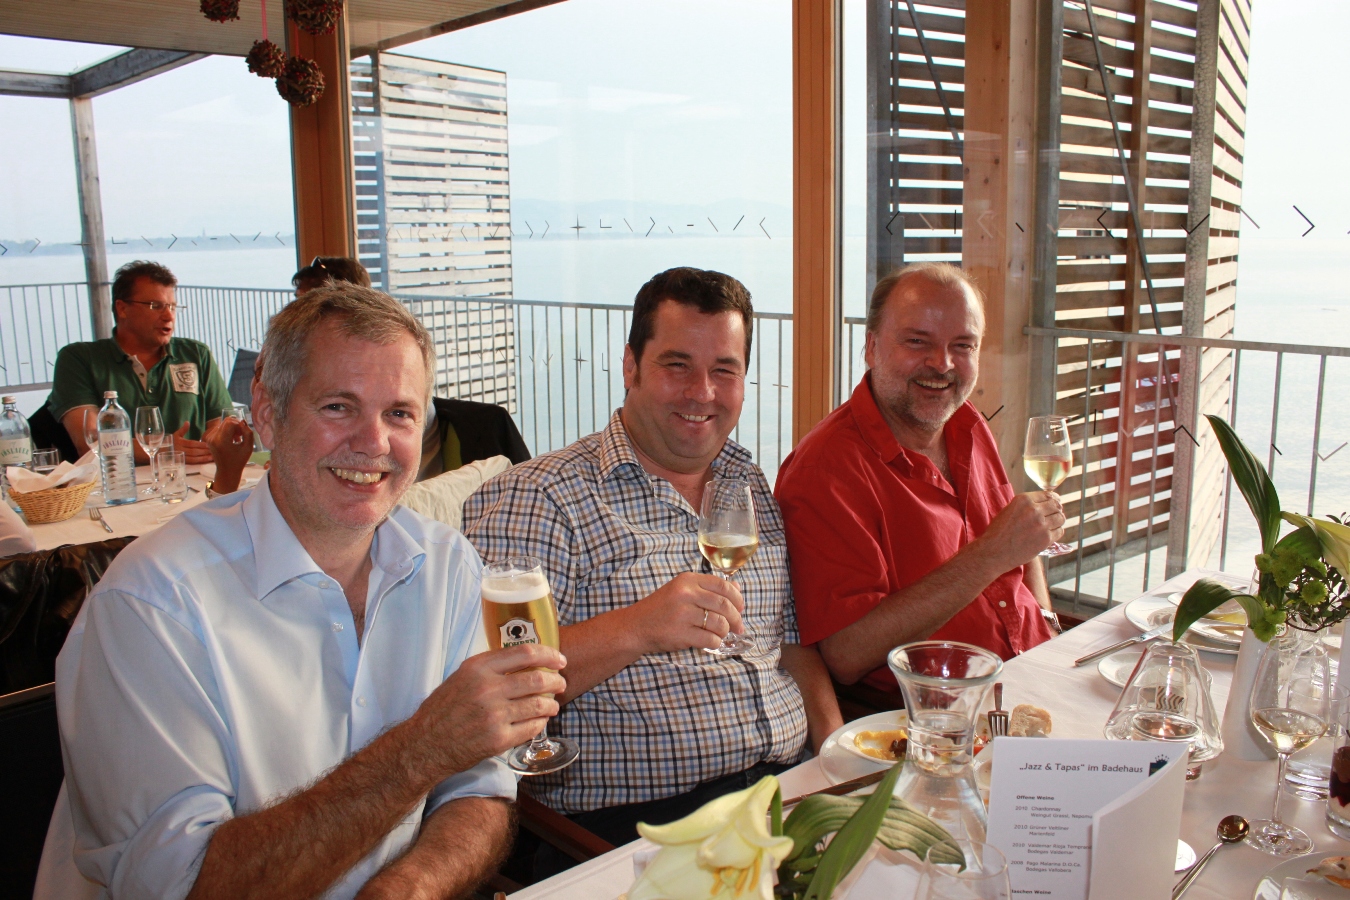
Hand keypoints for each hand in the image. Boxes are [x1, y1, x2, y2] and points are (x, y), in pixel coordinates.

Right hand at [170, 422, 215, 464]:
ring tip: (212, 456)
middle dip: (204, 451)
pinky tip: (207, 460)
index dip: (200, 444)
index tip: (208, 444)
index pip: (191, 443)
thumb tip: (187, 422)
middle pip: (194, 451)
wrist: (162, 452)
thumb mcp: (176, 435)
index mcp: (179, 442)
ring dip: (204, 458)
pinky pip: (192, 462)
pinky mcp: (183, 462)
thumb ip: (183, 429)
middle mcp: (180, 450)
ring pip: (194, 458)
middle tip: (213, 450)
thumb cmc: (171, 442)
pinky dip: (200, 462)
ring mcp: (181, 457)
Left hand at [204, 418, 253, 492]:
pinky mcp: (208, 438)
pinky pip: (219, 428)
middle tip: (241, 436)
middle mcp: (213, 437)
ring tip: (236, 439)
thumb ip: (248, 433)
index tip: (243, 434)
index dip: (239, 425)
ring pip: (223, 424)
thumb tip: (243, 422)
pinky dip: (226, 431)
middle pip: (226, 421)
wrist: (226, 471)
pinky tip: (231, 440)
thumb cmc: (239, 461)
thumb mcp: (248, 448)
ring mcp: (209, 437)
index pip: (230, 423)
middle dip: (236, 426)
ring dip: (231, 429)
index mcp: (221, 440)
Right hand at [414, 643, 567, 776]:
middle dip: (556, 681)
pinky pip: (532, 727)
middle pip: (537, 678)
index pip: (525, 653)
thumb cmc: (443, 709)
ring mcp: (494, 715)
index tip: (559, 660)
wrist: (425, 744)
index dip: (548, 655)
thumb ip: (490, 667)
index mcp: (478, 668)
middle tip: (561, 683)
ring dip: (552, 704)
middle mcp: (488, 688)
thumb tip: (525, 661)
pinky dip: (540, 722)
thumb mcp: (462, 676)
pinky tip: (539, 720)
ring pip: (539, 704)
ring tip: (552, 705)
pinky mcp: (499, 739)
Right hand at [627, 572, 744, 654]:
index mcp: (687, 580)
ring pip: (720, 623)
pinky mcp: (681, 634)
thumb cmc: (660, 609)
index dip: (737, 597)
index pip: (723, 585)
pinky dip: (715, 642)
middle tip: (738, 626)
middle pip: (725, 605)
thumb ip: (708, 588)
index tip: (741, 607)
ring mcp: (683, 614)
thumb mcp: (681, 591)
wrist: (634, 627)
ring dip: (725, 632)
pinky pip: (710, 639)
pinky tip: (710, 641)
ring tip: (721, 634)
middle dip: (736, 618)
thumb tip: (737, 589)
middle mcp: (686, 594)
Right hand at [978, 491, 1065, 569]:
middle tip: (1053, 515)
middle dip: (1056, 510)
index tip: (1055, 502)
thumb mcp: (1009, 510)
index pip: (1047, 495)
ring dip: (1057, 521)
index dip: (1053, 499)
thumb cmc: (998, 532)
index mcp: (1023, 500)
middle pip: (1056, 506)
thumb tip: (1045, 502)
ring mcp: (1041, 524)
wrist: (993, 551)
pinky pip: (1059, 532)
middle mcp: (1034, 510)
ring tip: (1050, 526)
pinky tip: (1047, 535)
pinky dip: (1056, 533)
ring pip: (1061, 518)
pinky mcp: (1046, 539)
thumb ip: (1026, 505)